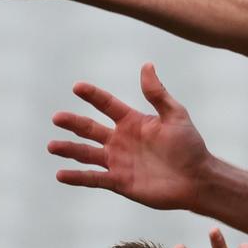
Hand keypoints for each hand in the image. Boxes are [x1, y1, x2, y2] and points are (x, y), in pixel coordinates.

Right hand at [49, 63, 210, 210]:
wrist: (196, 179)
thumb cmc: (189, 146)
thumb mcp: (175, 115)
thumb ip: (157, 94)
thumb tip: (147, 65)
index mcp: (133, 121)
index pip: (107, 104)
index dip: (93, 96)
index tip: (77, 86)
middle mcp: (121, 140)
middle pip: (90, 128)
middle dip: (73, 123)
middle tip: (56, 117)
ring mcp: (118, 161)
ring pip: (86, 153)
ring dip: (69, 150)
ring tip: (52, 146)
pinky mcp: (119, 182)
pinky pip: (93, 178)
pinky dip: (77, 177)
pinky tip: (60, 174)